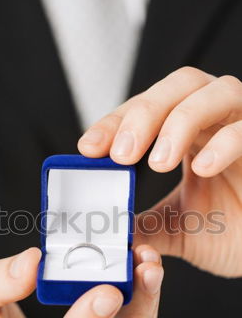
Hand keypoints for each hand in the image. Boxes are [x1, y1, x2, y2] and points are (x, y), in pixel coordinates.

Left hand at [78, 67, 241, 276]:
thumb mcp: (172, 226)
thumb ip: (140, 222)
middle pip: (180, 86)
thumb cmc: (228, 231)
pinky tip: (201, 169)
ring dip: (180, 122)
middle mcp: (218, 119)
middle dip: (144, 114)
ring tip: (157, 162)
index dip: (115, 122)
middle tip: (121, 153)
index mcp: (190, 132)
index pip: (148, 108)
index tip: (89, 148)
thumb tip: (103, 227)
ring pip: (217, 93)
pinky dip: (225, 143)